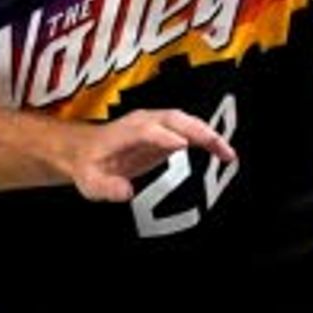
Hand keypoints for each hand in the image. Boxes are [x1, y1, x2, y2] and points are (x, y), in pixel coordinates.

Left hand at [57, 104, 233, 202]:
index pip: (147, 130)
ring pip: (187, 122)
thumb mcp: (90, 181)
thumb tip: (126, 192)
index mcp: (123, 132)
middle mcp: (143, 122)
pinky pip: (192, 130)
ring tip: (228, 153)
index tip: (181, 145)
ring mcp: (156, 124)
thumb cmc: (89, 163)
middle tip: (217, 148)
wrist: (85, 150)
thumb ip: (107, 187)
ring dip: (209, 135)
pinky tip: (224, 153)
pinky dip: (209, 140)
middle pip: (174, 120)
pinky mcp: (167, 131)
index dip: (164, 137)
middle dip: (197, 132)